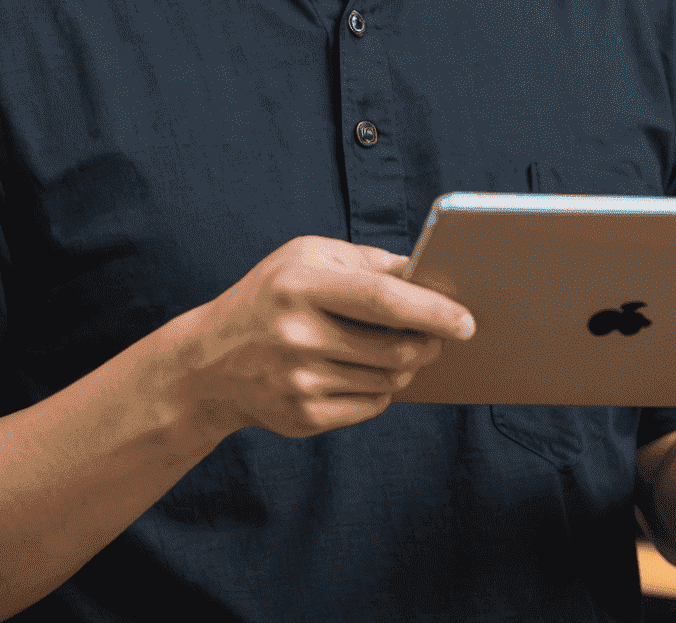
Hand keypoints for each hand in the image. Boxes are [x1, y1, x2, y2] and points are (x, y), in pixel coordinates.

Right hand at [167, 236, 474, 440]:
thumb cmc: (271, 296)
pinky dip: (381, 388)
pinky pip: (371, 405)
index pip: (382, 299)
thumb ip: (367, 263)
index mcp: (301, 285)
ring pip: (389, 379)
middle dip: (429, 342)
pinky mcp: (303, 418)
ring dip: (406, 365)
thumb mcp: (307, 258)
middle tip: (440, 336)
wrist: (209, 362)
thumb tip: (427, 275)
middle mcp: (297, 335)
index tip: (467, 320)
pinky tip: (363, 370)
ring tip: (397, 348)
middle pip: (394, 348)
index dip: (432, 309)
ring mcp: (299, 382)